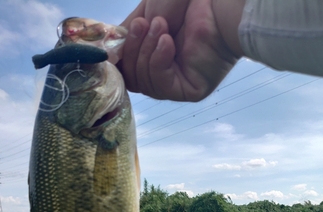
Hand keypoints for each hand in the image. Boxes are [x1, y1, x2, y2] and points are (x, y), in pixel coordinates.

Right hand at [118, 0, 244, 101]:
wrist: (215, 1)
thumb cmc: (184, 2)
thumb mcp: (145, 15)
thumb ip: (125, 37)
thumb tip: (109, 57)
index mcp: (154, 57)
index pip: (127, 71)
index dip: (118, 60)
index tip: (113, 43)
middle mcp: (166, 73)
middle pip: (133, 79)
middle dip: (133, 50)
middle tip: (143, 25)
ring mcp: (178, 84)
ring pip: (145, 83)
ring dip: (147, 52)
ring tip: (161, 26)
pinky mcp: (190, 90)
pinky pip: (162, 87)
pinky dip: (160, 62)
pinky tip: (168, 42)